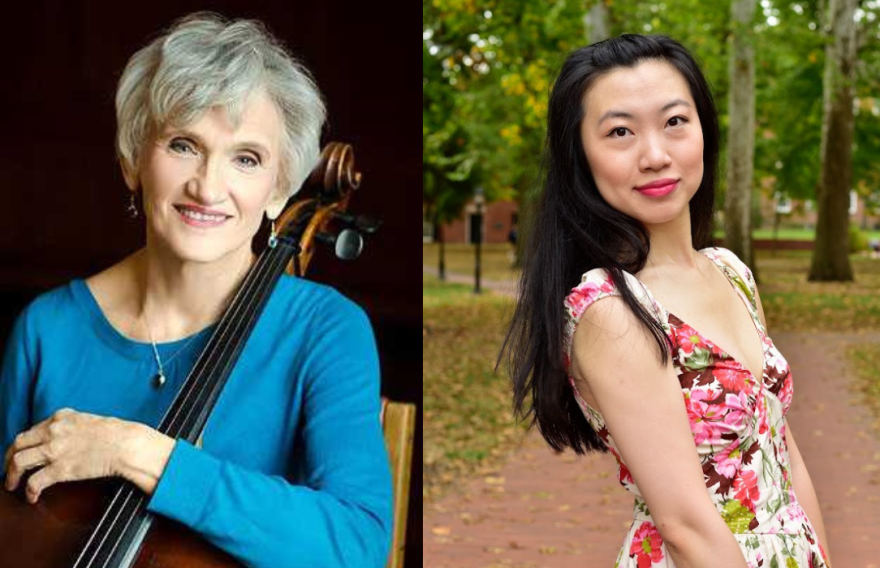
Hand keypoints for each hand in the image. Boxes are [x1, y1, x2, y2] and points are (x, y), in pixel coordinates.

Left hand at [3, 408, 161, 502]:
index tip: (24, 451)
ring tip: (12, 484)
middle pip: (19, 443)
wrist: (128, 445)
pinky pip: (35, 482)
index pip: (33, 429)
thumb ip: (73, 427)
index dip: (25, 443)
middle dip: (10, 457)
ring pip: (19, 461)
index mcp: (62, 418)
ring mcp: (55, 450)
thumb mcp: (90, 421)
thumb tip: (67, 438)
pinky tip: (32, 496)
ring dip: (11, 475)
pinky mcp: (60, 469)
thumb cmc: (118, 434)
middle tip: (9, 467)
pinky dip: (29, 491)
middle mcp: (53, 431)